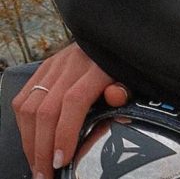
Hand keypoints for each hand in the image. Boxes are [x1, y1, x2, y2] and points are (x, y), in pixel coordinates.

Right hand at [12, 42, 116, 178]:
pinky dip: (23, 123)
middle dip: (42, 148)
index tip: (62, 159)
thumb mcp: (133, 77)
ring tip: (37, 163)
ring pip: (30, 106)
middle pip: (47, 109)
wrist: (116, 37)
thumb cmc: (125, 63)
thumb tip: (116, 98)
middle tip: (45, 173)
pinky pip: (24, 97)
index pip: (75, 101)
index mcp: (99, 66)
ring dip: (29, 140)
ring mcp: (56, 64)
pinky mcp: (45, 66)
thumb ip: (125, 90)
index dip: (65, 133)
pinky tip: (31, 140)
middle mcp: (73, 63)